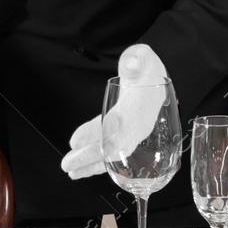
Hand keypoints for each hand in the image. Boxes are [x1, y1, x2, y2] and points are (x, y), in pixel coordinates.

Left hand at [61, 44, 167, 180]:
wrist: (160, 81)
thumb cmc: (148, 68)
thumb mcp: (144, 56)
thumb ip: (136, 59)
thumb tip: (131, 65)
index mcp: (140, 104)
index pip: (117, 121)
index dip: (96, 132)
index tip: (75, 140)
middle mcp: (140, 123)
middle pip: (115, 145)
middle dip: (90, 156)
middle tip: (67, 164)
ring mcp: (136, 133)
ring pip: (114, 154)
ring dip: (91, 165)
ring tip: (71, 171)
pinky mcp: (129, 138)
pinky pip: (113, 154)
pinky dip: (97, 163)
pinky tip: (82, 170)